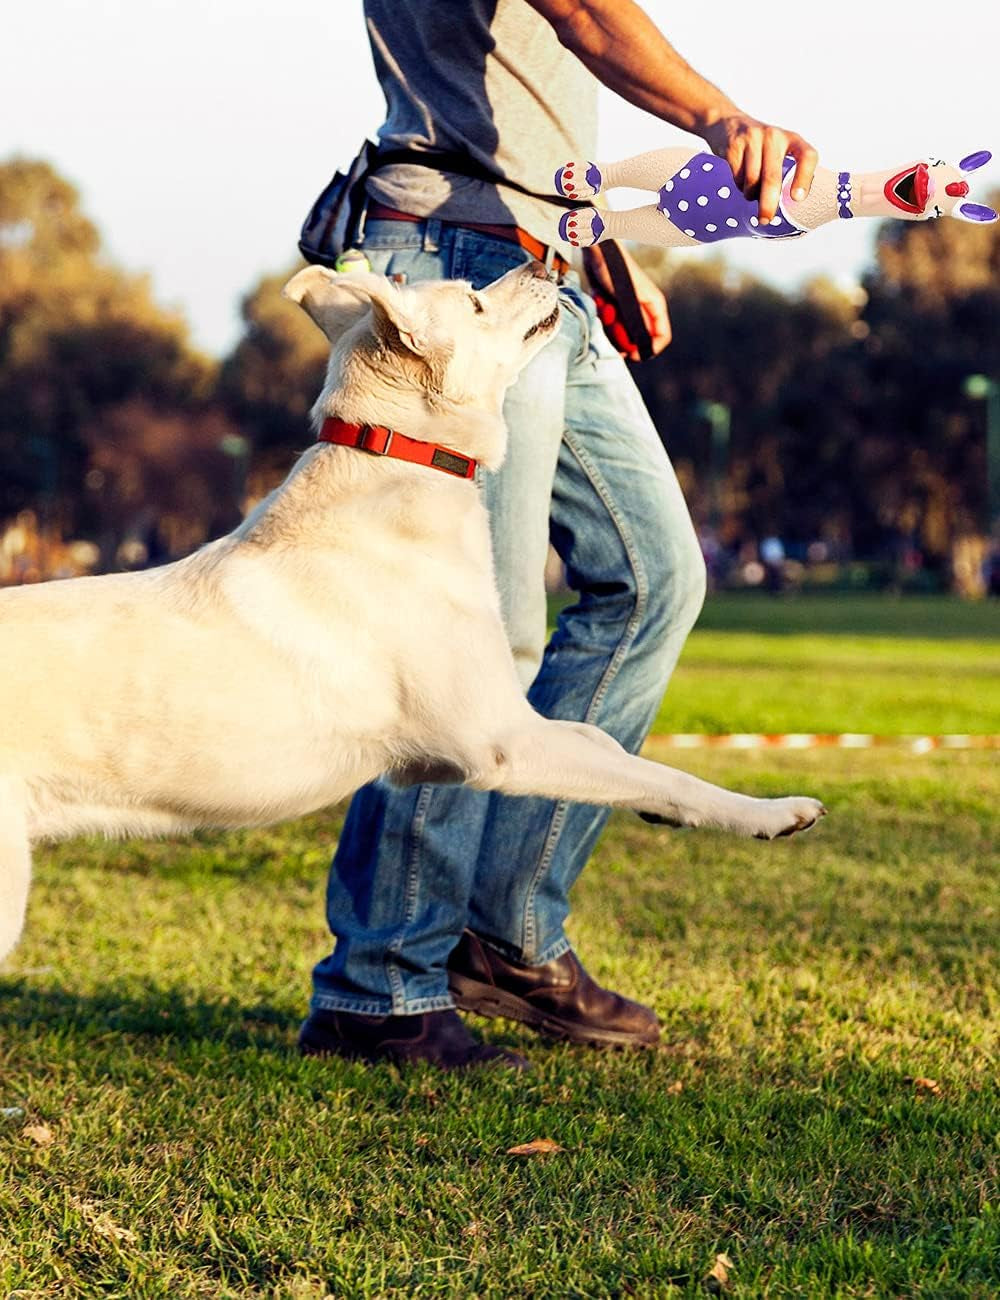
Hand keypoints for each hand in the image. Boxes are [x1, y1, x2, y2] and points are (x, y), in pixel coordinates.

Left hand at [583, 244, 670, 360]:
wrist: (595, 250)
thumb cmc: (613, 268)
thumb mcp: (627, 298)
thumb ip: (638, 322)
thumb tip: (643, 345)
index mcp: (654, 305)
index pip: (661, 336)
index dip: (649, 350)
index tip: (632, 355)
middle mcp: (644, 308)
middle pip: (639, 338)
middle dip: (624, 340)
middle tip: (611, 332)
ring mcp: (629, 307)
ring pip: (623, 333)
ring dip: (611, 328)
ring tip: (604, 309)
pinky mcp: (615, 305)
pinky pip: (611, 324)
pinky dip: (604, 319)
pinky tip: (600, 303)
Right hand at [701, 115, 817, 222]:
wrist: (727, 122)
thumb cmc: (759, 145)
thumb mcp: (778, 149)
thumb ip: (787, 169)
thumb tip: (789, 204)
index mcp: (791, 138)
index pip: (807, 156)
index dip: (804, 178)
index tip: (797, 198)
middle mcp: (774, 136)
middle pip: (772, 177)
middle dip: (768, 203)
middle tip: (765, 219)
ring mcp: (752, 139)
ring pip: (751, 180)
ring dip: (750, 194)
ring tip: (750, 193)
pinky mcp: (733, 146)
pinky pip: (737, 177)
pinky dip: (739, 186)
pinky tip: (740, 180)